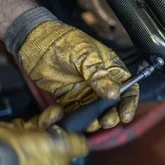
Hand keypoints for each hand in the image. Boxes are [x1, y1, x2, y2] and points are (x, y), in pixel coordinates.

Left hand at [18, 21, 138, 130]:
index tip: (124, 116)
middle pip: (113, 103)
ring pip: (96, 111)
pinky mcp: (70, 97)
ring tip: (91, 123)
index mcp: (110, 67)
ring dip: (96, 120)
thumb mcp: (86, 55)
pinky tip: (78, 122)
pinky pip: (78, 112)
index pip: (127, 87)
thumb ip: (100, 75)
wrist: (36, 42)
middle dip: (112, 115)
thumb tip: (115, 94)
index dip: (129, 103)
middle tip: (106, 121)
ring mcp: (85, 90)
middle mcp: (100, 81)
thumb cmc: (64, 41)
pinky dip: (80, 120)